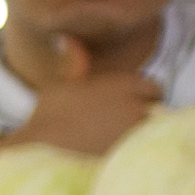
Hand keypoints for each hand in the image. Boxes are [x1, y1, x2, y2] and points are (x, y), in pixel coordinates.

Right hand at [14, 33, 161, 157]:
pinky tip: (117, 156)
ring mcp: (134, 132)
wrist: (37, 152)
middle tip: (125, 128)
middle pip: (158, 111)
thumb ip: (76, 62)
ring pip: (152, 133)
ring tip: (121, 143)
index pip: (155, 90)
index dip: (145, 99)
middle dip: (146, 117)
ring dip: (142, 136)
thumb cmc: (46, 118)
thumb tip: (66, 38)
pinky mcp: (129, 155)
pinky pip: (143, 152)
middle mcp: (135, 105)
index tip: (132, 108)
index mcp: (124, 84)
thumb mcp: (61, 85)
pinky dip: (135, 154)